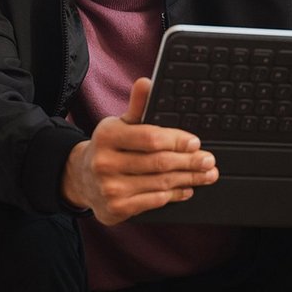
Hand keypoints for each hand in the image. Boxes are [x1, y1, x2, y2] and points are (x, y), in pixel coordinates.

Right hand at [61, 77, 218, 224]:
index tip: (196, 143)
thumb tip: (146, 83)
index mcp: (108, 136)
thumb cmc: (109, 147)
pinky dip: (174, 195)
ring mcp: (110, 188)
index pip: (150, 138)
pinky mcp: (116, 208)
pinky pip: (154, 201)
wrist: (82, 178)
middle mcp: (105, 162)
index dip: (176, 140)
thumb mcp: (120, 124)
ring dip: (188, 179)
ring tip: (206, 175)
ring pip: (160, 183)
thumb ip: (137, 106)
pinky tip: (187, 189)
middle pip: (159, 162)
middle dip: (189, 162)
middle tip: (209, 161)